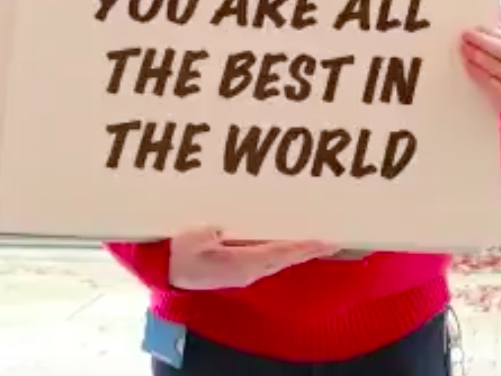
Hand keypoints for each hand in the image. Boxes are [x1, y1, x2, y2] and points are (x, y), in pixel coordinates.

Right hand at [167, 226, 338, 289]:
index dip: (303, 247)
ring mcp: (246, 272)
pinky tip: (294, 242)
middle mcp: (249, 271)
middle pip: (287, 258)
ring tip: (321, 241)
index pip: (279, 253)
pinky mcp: (241, 268)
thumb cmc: (176, 251)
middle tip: (335, 240)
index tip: (326, 240)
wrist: (165, 268)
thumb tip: (219, 228)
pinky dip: (287, 250)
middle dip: (310, 249)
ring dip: (301, 251)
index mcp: (239, 264)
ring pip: (281, 260)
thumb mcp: (189, 241)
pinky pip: (271, 258)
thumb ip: (205, 234)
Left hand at [460, 25, 500, 145]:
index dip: (490, 32)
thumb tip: (496, 28)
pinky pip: (489, 84)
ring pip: (493, 66)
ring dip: (475, 56)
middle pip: (500, 49)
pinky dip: (478, 74)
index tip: (476, 27)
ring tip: (464, 49)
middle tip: (465, 35)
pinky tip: (469, 67)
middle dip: (480, 41)